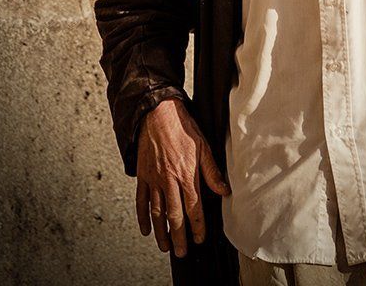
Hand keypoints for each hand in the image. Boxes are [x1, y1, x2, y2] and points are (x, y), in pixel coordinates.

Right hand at [135, 98, 230, 257]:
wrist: (157, 113)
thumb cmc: (183, 127)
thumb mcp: (203, 146)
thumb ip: (212, 171)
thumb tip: (224, 191)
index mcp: (186, 174)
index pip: (193, 208)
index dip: (198, 226)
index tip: (200, 239)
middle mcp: (169, 180)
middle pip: (174, 216)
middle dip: (179, 237)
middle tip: (182, 252)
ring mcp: (153, 179)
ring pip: (157, 212)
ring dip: (161, 232)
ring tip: (165, 247)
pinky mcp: (142, 175)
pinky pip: (141, 201)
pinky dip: (143, 217)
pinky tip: (146, 229)